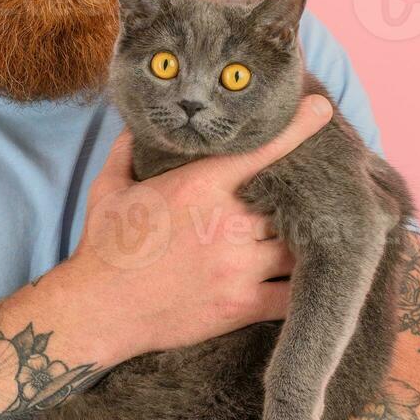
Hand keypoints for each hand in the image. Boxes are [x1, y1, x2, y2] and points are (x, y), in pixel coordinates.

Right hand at [61, 93, 332, 360]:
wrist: (98, 309)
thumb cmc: (104, 246)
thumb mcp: (108, 189)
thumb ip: (126, 153)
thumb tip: (134, 126)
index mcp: (199, 186)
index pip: (261, 152)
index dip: (296, 129)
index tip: (321, 109)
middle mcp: (225, 223)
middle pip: (287, 202)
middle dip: (298, 198)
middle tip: (310, 192)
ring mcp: (236, 266)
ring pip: (297, 247)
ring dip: (305, 242)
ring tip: (316, 236)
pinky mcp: (240, 305)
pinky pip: (293, 297)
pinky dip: (305, 288)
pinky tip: (310, 283)